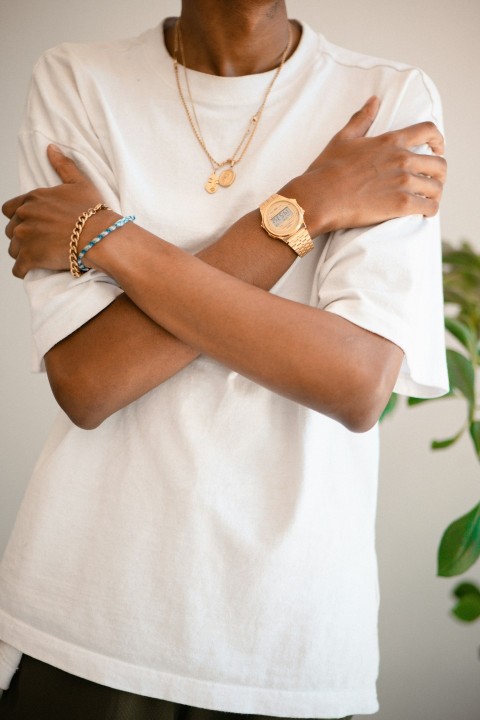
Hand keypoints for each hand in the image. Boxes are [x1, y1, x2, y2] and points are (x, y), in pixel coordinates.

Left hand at [3, 146, 104, 277]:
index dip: (20, 217)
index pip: (10, 209)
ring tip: (37, 256)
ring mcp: (25, 238)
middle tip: (38, 241)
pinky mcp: (30, 258)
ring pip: (13, 249)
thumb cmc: (93, 211)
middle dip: (22, 236)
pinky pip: (18, 268)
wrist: (99, 236)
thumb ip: (62, 165)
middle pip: (11, 230)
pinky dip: (22, 270)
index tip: (31, 223)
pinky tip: (29, 270)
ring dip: (22, 252)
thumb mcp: (79, 182)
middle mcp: (25, 217)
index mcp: (33, 199)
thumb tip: (51, 148)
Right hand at [284, 96, 446, 234]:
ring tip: (428, 201)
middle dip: (438, 174)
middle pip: (439, 163)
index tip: (437, 149)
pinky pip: (429, 207)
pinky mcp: (400, 205)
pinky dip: (430, 210)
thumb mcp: (343, 138)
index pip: (428, 131)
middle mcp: (401, 159)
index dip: (438, 140)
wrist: (319, 197)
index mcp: (390, 141)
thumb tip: (373, 100)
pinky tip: (423, 213)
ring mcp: (402, 182)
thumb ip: (362, 119)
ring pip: (436, 188)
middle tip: (431, 183)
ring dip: (435, 195)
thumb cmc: (326, 170)